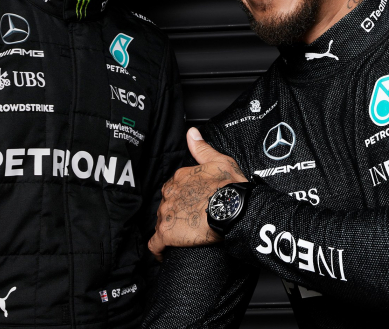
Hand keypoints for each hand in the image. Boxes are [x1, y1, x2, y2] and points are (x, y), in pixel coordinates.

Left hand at [148, 127, 247, 260]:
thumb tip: (192, 133)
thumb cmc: (231, 187)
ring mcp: (166, 213)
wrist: (233, 208)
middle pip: (167, 205)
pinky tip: (163, 253)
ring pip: (161, 222)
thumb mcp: (219, 161)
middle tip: (190, 221)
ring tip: (184, 237)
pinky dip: (158, 250)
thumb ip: (202, 148)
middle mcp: (170, 193)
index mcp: (180, 178)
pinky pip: (155, 244)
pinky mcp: (166, 233)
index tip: (192, 204)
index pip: (174, 188)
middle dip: (175, 214)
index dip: (182, 198)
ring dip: (170, 229)